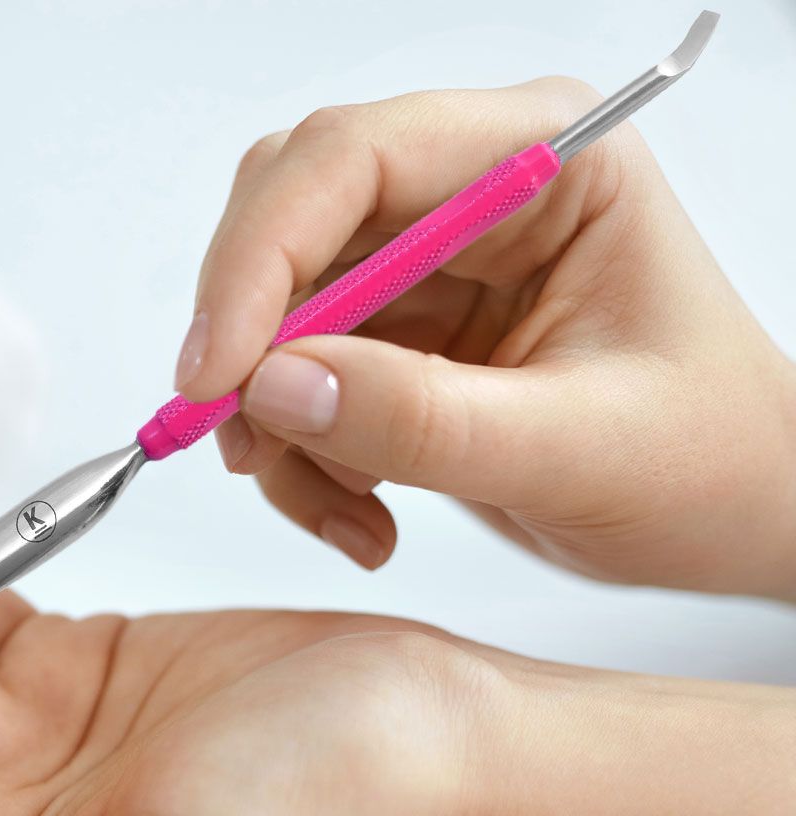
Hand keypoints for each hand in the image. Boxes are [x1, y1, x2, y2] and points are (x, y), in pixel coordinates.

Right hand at [178, 80, 795, 600]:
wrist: (737, 517)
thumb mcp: (578, 452)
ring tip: (345, 511)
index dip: (262, 256)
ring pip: (273, 311)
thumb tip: (274, 389)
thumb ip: (425, 418)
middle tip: (243, 443)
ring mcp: (426, 261)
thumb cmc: (710, 462)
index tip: (218, 373)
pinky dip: (298, 458)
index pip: (356, 158)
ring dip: (275, 422)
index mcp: (546, 162)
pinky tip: (364, 513)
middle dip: (252, 340)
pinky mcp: (395, 332)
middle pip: (288, 216)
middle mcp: (472, 189)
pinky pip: (287, 379)